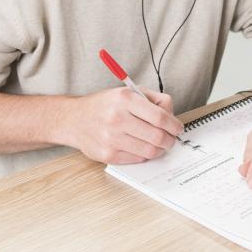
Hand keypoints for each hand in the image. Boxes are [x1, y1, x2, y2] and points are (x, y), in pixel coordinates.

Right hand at [64, 87, 182, 164]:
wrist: (74, 119)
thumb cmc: (104, 106)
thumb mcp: (126, 92)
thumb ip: (152, 99)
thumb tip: (171, 115)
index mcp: (124, 99)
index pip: (160, 117)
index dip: (175, 125)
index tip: (177, 128)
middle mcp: (117, 118)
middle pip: (158, 137)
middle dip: (170, 140)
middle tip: (170, 139)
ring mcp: (112, 138)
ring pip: (150, 151)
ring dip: (159, 149)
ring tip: (157, 144)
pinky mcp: (108, 155)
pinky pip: (138, 159)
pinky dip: (144, 155)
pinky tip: (140, 147)